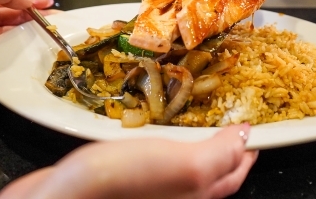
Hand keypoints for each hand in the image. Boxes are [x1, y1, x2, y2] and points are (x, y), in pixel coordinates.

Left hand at [0, 0, 53, 73]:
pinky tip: (37, 48)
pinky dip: (20, 50)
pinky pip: (5, 53)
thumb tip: (29, 2)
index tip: (52, 6)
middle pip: (16, 18)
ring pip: (14, 36)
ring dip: (33, 34)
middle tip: (61, 23)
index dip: (33, 2)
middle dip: (38, 19)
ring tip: (56, 34)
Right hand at [0, 123, 257, 198]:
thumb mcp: (185, 167)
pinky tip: (154, 134)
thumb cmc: (123, 183)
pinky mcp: (125, 183)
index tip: (252, 132)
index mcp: (195, 196)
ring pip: (182, 170)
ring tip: (195, 125)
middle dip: (222, 152)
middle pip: (209, 178)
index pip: (232, 177)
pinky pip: (156, 164)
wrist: (63, 196)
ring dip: (192, 147)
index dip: (246, 154)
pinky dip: (163, 147)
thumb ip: (219, 155)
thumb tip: (245, 140)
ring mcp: (150, 192)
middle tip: (227, 126)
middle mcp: (175, 198)